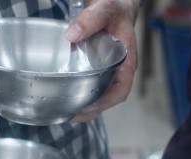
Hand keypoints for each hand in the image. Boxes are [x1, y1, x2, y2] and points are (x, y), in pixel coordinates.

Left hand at [65, 0, 140, 120]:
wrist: (114, 6)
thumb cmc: (115, 10)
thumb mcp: (106, 10)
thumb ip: (90, 20)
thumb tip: (72, 35)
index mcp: (126, 62)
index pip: (120, 91)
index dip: (105, 102)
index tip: (88, 108)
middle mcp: (118, 71)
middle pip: (107, 98)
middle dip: (90, 111)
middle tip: (69, 115)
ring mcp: (107, 72)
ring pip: (97, 94)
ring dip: (83, 106)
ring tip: (64, 111)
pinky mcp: (97, 69)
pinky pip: (90, 85)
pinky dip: (78, 93)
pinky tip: (64, 95)